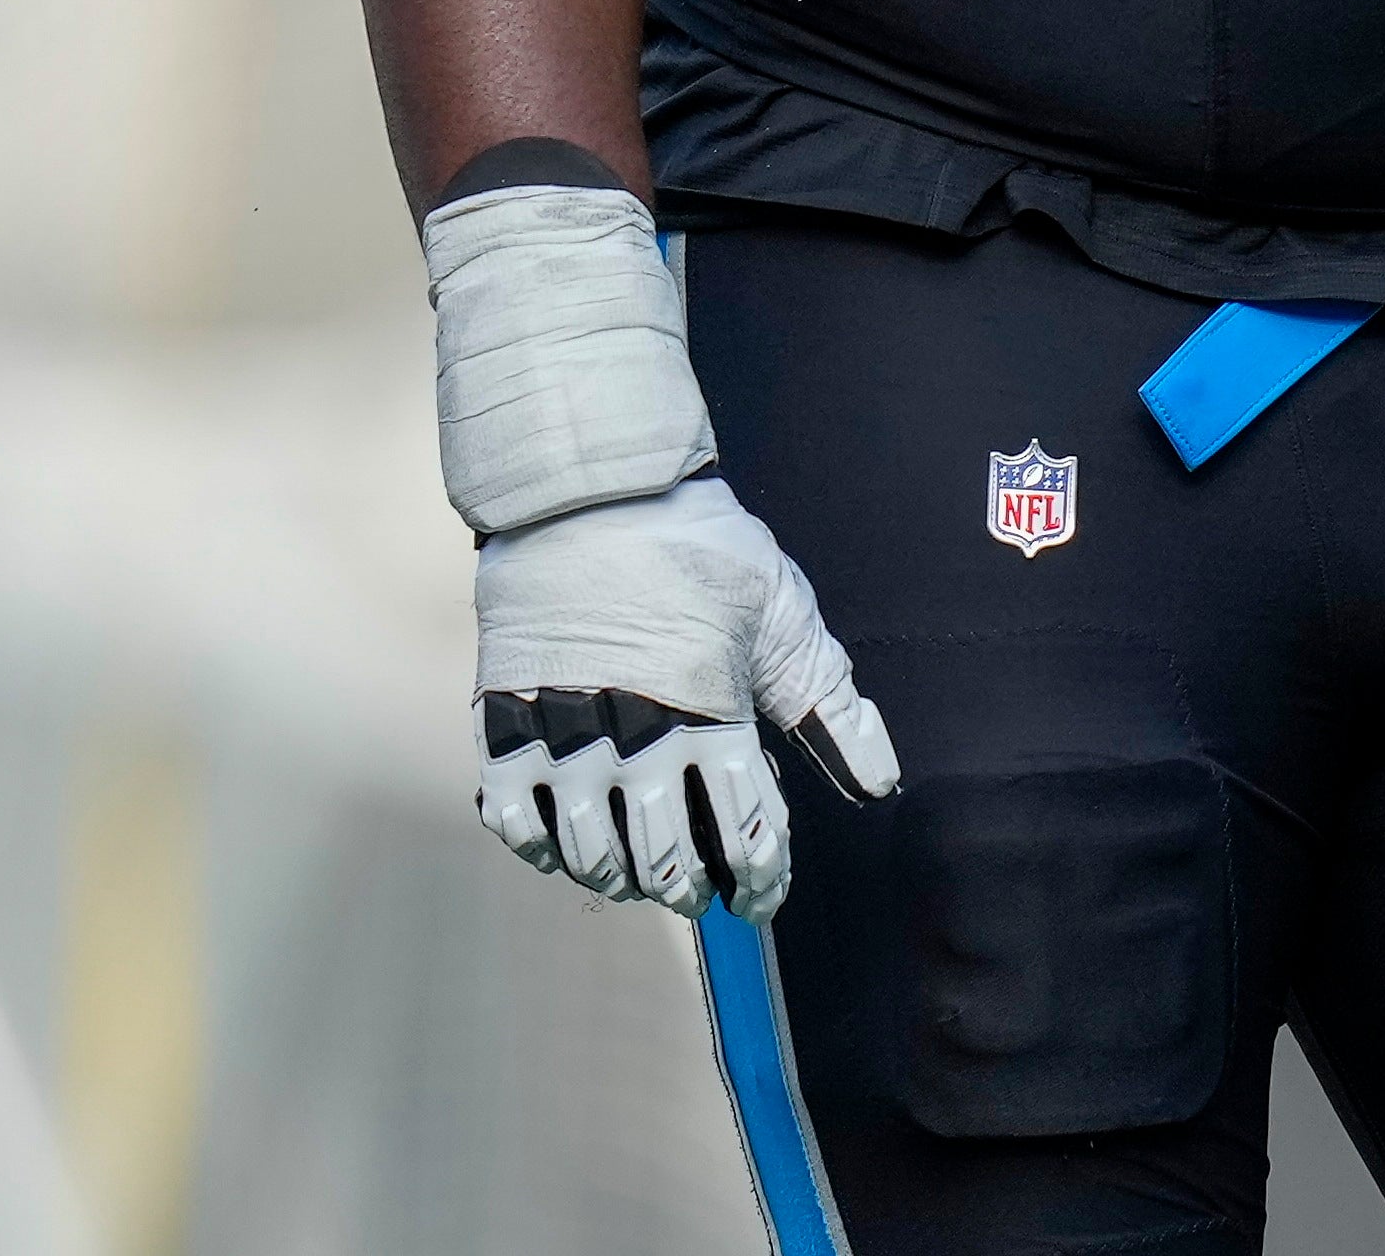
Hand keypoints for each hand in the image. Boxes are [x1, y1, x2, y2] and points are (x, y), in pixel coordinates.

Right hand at [470, 477, 899, 920]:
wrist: (592, 488)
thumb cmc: (699, 547)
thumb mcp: (783, 616)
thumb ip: (830, 704)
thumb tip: (879, 782)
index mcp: (715, 710)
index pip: (747, 833)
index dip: (760, 881)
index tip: (758, 896)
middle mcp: (638, 729)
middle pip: (663, 858)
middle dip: (686, 890)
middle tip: (693, 891)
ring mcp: (564, 724)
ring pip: (588, 848)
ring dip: (617, 875)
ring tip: (634, 873)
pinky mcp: (505, 712)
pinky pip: (511, 813)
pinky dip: (538, 844)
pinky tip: (564, 840)